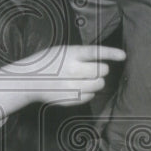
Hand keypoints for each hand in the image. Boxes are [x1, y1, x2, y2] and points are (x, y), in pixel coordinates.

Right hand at [0, 44, 125, 127]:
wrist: (27, 80)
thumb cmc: (48, 63)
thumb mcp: (62, 51)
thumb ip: (81, 55)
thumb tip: (104, 62)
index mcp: (69, 53)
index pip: (95, 52)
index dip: (111, 53)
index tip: (123, 55)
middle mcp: (71, 70)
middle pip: (101, 71)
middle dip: (101, 70)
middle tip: (93, 70)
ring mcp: (70, 86)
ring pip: (98, 85)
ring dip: (96, 82)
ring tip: (83, 79)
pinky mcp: (70, 99)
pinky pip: (90, 97)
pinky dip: (88, 93)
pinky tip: (76, 88)